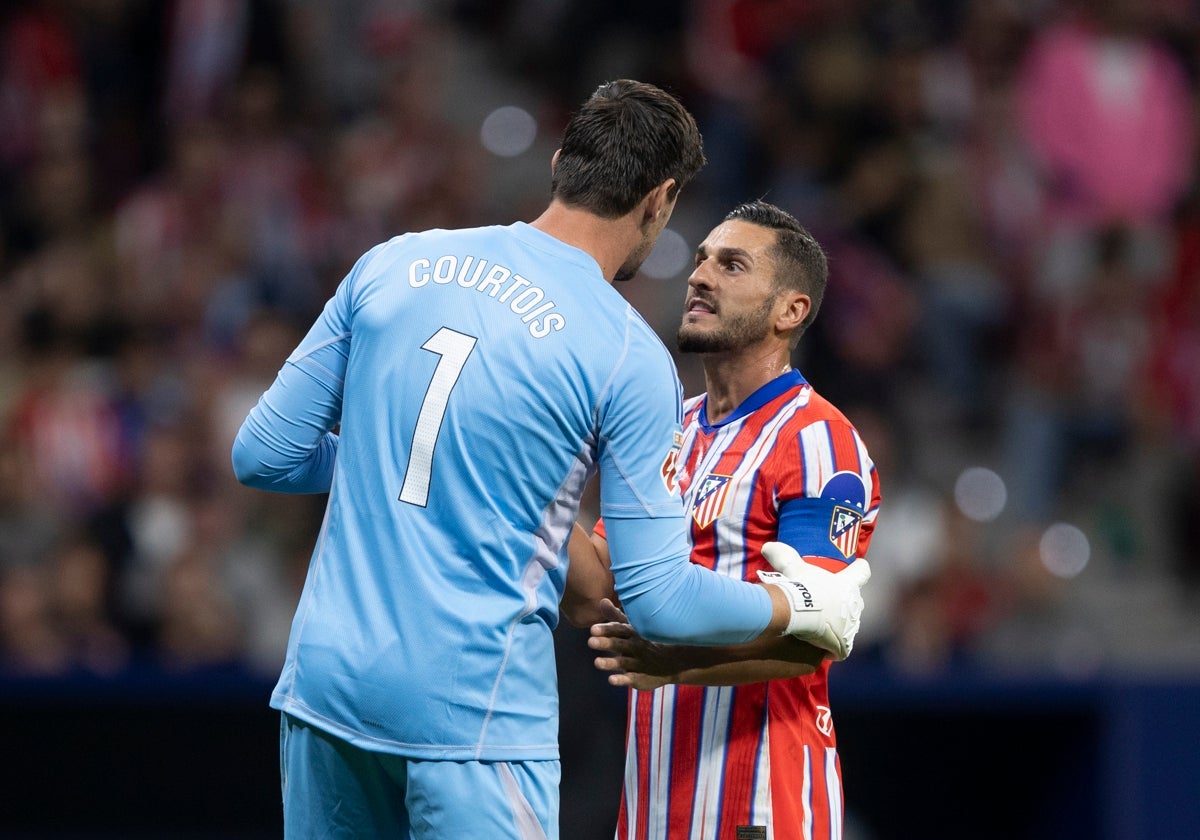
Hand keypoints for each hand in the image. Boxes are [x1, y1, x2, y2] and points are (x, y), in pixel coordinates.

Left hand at [588, 599, 675, 689]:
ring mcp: (639, 663)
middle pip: (620, 644)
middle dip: (606, 643)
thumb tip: (602, 601)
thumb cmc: (647, 640)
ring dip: (610, 663)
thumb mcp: (633, 627)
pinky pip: (631, 678)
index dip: (606, 629)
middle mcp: (636, 647)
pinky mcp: (640, 678)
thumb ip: (615, 616)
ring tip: (597, 662)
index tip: (592, 629)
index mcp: (633, 633)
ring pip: (623, 662)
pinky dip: (622, 679)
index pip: (619, 629)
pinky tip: (611, 680)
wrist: (675, 661)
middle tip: (590, 641)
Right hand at [757, 542, 869, 660]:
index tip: (857, 566)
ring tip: (820, 626)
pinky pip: (840, 647)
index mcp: (849, 583)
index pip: (863, 571)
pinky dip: (832, 647)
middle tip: (827, 602)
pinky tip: (820, 646)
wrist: (801, 612)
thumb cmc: (803, 586)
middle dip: (845, 601)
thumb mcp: (793, 567)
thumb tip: (767, 547)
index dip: (859, 569)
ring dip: (838, 625)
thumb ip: (783, 555)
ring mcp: (852, 626)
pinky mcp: (844, 645)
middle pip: (855, 600)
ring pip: (849, 624)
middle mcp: (856, 604)